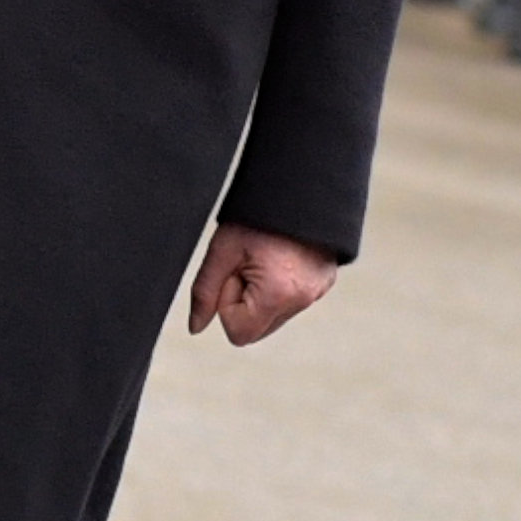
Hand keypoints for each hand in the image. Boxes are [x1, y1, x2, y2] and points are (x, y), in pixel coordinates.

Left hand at [184, 223, 337, 345]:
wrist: (301, 186)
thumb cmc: (259, 215)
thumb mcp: (222, 251)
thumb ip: (204, 293)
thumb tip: (196, 326)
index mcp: (277, 295)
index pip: (238, 333)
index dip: (227, 305)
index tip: (235, 273)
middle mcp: (302, 300)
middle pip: (257, 329)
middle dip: (245, 303)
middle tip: (248, 265)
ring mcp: (317, 293)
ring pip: (273, 316)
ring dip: (262, 295)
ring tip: (266, 259)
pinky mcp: (324, 284)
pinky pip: (292, 302)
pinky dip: (280, 288)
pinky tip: (280, 259)